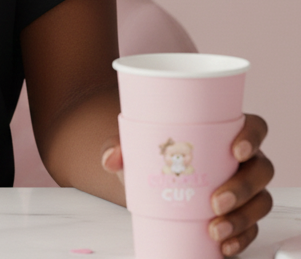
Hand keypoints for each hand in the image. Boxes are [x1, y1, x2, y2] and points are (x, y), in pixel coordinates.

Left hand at [101, 113, 274, 255]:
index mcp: (223, 131)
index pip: (253, 127)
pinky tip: (224, 244)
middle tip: (215, 201)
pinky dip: (241, 237)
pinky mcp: (239, 213)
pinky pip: (251, 227)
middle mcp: (241, 158)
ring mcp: (243, 187)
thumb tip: (110, 158)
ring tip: (215, 228)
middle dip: (244, 187)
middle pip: (261, 169)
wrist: (145, 174)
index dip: (252, 136)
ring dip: (243, 218)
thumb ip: (119, 145)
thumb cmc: (150, 150)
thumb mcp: (133, 143)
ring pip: (260, 200)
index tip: (236, 149)